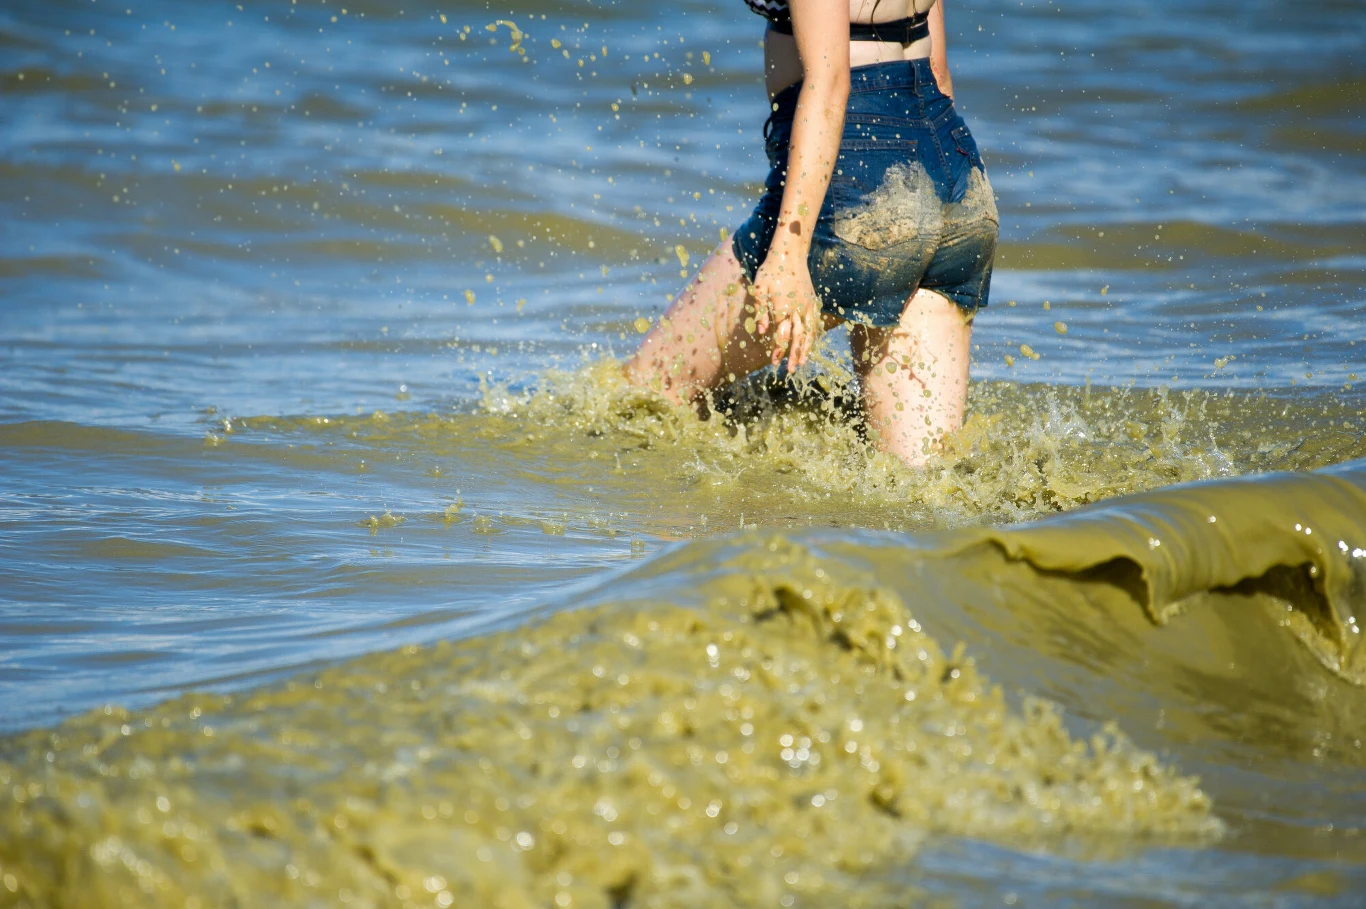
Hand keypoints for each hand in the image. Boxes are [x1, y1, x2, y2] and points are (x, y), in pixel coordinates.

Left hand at [752, 246, 821, 368]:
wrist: (790, 254)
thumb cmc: (771, 271)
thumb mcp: (760, 288)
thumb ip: (760, 310)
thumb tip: (761, 332)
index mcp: (783, 306)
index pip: (781, 334)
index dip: (778, 350)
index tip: (774, 362)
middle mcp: (797, 308)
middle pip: (797, 337)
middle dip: (793, 355)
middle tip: (790, 371)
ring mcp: (807, 305)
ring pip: (809, 332)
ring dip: (805, 349)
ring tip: (802, 363)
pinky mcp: (812, 301)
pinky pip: (815, 323)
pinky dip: (813, 336)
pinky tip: (810, 346)